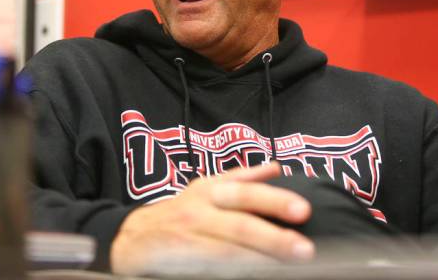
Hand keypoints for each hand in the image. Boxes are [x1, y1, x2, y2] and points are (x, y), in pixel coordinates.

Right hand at [110, 162, 314, 273]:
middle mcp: (199, 213)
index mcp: (210, 191)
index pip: (246, 192)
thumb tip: (275, 168)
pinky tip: (256, 274)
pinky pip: (212, 268)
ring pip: (228, 251)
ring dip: (259, 259)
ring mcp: (190, 240)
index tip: (304, 210)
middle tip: (304, 249)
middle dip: (274, 237)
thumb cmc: (179, 214)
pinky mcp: (182, 263)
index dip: (274, 200)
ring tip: (286, 266)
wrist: (132, 239)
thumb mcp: (205, 188)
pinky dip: (235, 271)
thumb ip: (241, 178)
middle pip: (240, 224)